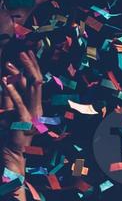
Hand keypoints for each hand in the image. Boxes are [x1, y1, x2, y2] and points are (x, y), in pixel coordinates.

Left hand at [1, 50, 41, 170]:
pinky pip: (19, 102)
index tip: (28, 52)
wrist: (13, 149)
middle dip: (30, 65)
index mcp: (36, 104)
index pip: (36, 80)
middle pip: (37, 81)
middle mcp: (38, 107)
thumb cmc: (10, 130)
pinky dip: (12, 91)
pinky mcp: (25, 120)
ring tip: (10, 62)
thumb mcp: (9, 108)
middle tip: (23, 51)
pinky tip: (5, 81)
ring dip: (21, 74)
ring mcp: (33, 113)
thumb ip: (10, 95)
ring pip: (31, 88)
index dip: (33, 66)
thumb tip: (8, 78)